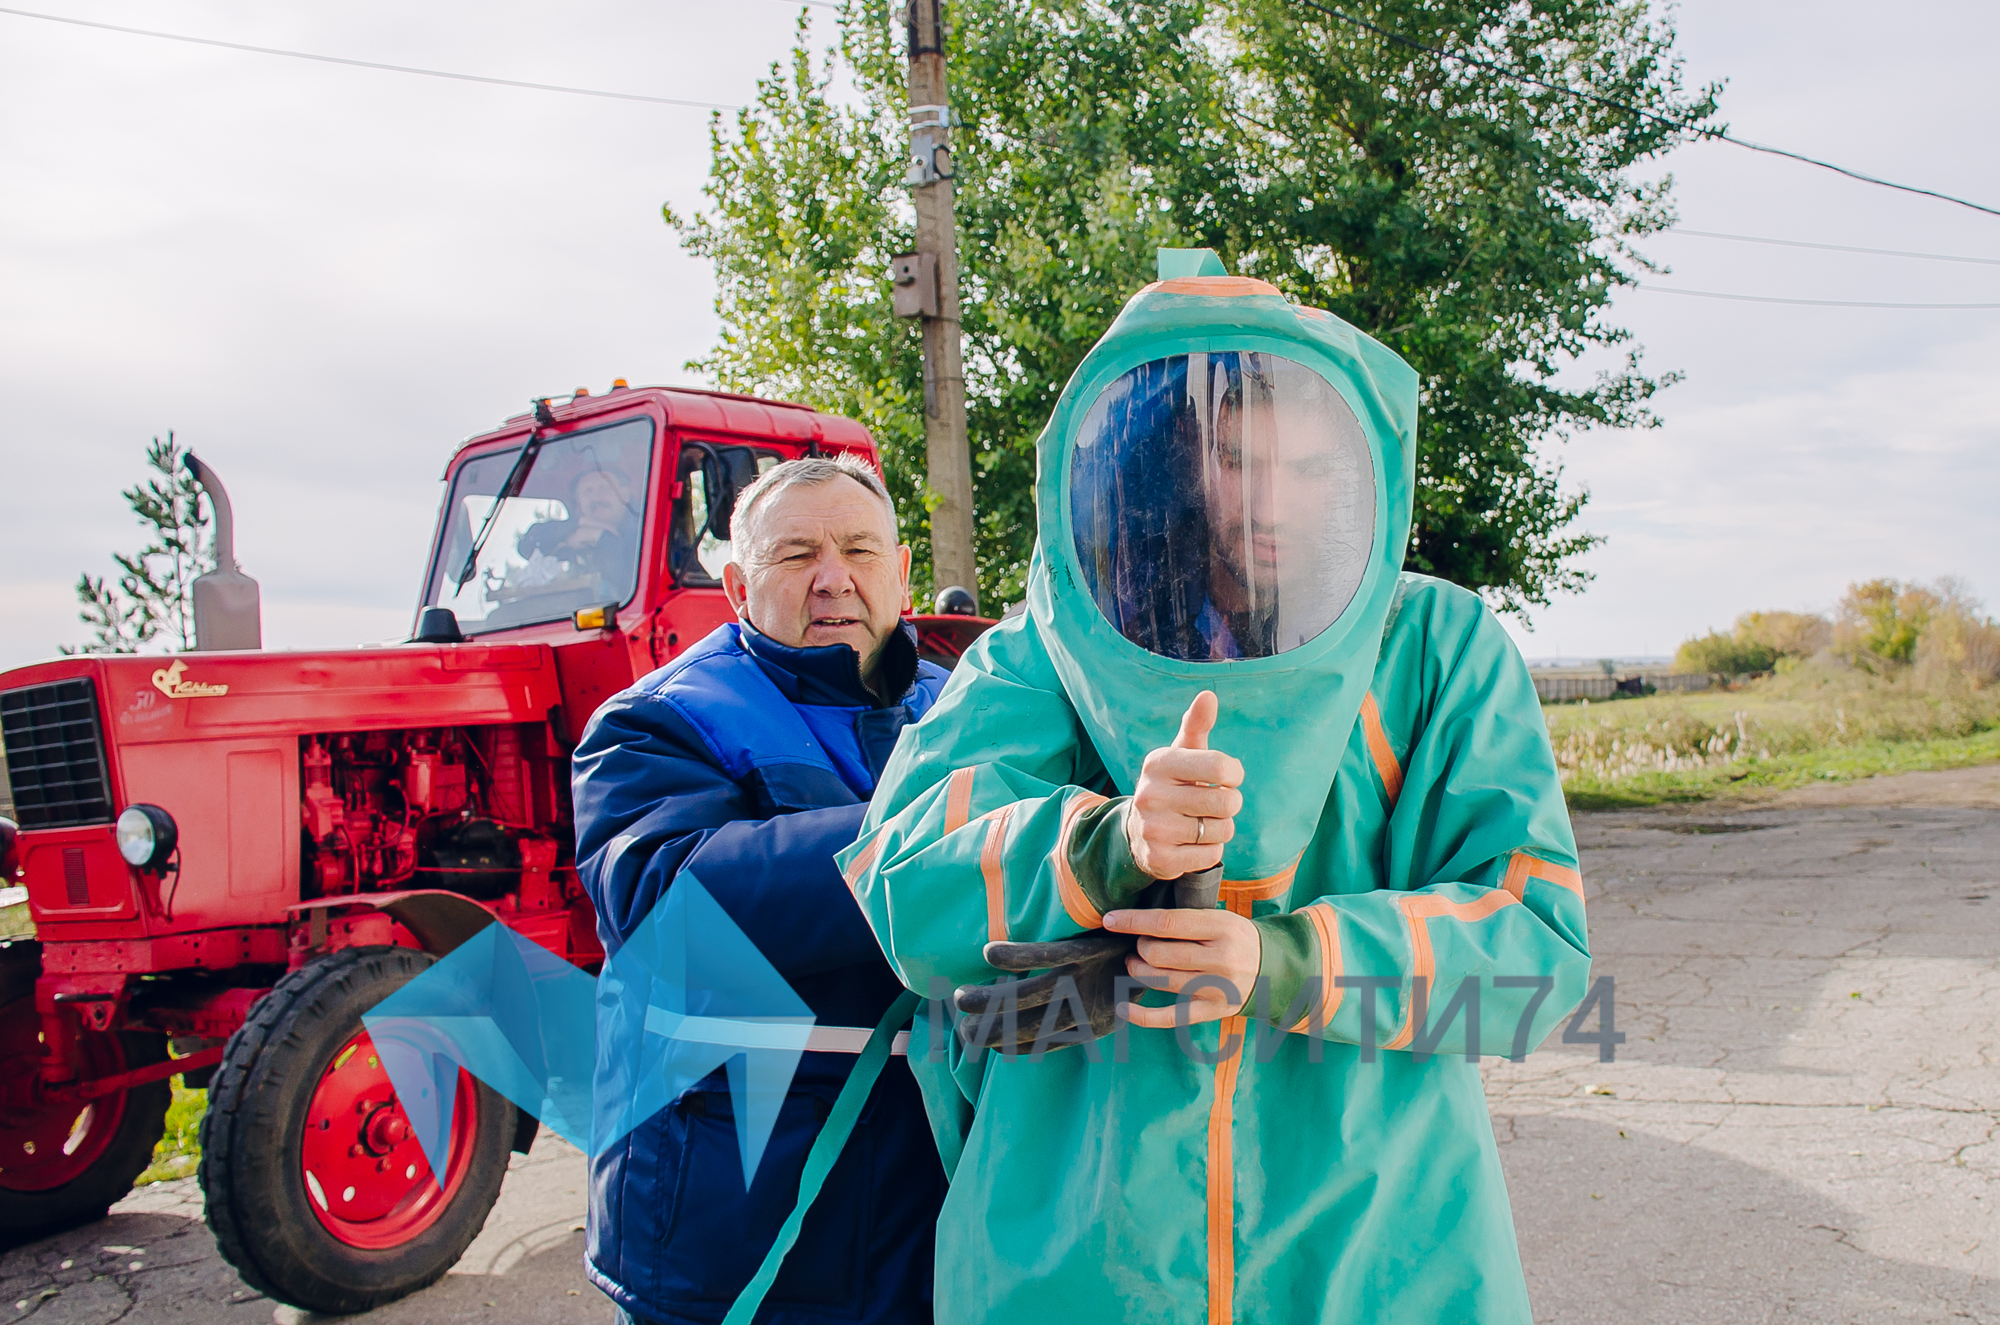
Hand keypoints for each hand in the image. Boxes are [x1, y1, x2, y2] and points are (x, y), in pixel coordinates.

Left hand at [1103, 907, 1260, 1026]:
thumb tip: (1137, 918)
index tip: (1110, 920)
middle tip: (1137, 945)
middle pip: (1159, 954)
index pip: (1166, 924)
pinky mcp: (1214, 1011)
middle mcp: (1220, 958)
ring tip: (1134, 963)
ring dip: (1137, 971)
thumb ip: (1186, 918)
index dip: (1133, 922)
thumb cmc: (1236, 937)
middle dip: (1138, 948)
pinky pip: (1172, 1017)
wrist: (1275, 969)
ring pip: (1161, 981)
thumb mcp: (1220, 917)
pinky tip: (1122, 1007)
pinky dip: (1143, 1016)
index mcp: (1221, 928)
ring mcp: (1218, 988)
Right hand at [1125, 691, 1243, 879]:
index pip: (1220, 767)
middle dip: (1230, 804)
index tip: (1226, 777)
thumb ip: (1197, 725)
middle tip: (1214, 804)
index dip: (1233, 774)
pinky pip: (1211, 855)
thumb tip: (1209, 695)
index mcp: (1158, 763)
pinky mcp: (1160, 859)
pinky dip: (1210, 850)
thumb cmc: (1174, 784)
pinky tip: (1193, 843)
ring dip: (1220, 828)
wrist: (1139, 832)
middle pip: (1226, 801)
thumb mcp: (1183, 753)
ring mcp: (1153, 829)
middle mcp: (1150, 794)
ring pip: (1221, 830)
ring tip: (1201, 823)